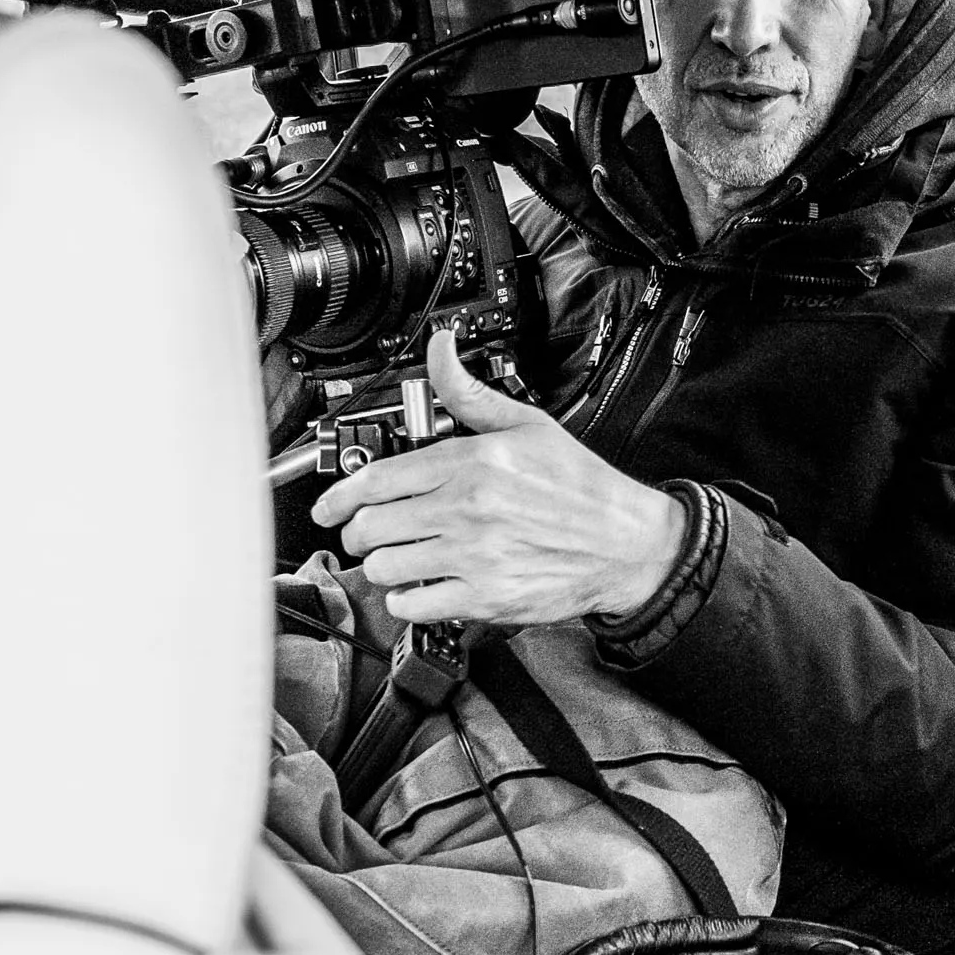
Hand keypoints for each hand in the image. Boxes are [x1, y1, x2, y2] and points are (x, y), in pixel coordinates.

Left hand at [309, 332, 688, 628]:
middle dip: (358, 531)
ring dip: (381, 565)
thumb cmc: (580, 488)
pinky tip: (418, 586)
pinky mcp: (484, 597)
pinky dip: (406, 599)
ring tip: (397, 558)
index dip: (340, 495)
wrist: (626, 544)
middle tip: (365, 532)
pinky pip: (415, 604)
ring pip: (386, 566)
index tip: (328, 506)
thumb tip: (439, 350)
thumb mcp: (527, 425)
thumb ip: (468, 393)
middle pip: (372, 526)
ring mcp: (473, 556)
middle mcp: (467, 510)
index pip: (379, 479)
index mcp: (472, 463)